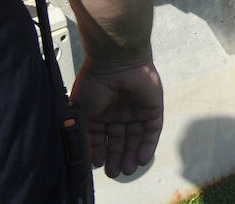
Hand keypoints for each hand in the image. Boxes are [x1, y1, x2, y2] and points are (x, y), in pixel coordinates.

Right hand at [70, 57, 163, 177]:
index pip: (102, 137)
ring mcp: (136, 109)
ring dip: (132, 155)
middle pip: (120, 139)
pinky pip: (152, 130)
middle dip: (117, 157)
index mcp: (100, 111)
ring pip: (136, 138)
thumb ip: (83, 130)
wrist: (116, 61)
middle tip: (115, 172)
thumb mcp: (81, 110)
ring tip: (127, 170)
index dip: (100, 151)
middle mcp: (119, 111)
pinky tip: (142, 159)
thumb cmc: (95, 81)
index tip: (98, 164)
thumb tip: (82, 150)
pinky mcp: (153, 108)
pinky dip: (148, 145)